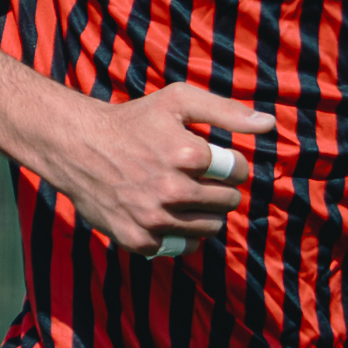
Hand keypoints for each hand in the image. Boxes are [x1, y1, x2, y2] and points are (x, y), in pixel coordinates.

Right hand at [35, 82, 274, 256]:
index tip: (214, 159)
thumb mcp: (178, 100)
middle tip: (199, 177)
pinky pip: (184, 246)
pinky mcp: (140, 240)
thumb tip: (269, 124)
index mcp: (186, 154)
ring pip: (211, 227)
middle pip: (228, 201)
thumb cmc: (133, 121)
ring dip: (207, 212)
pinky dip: (184, 233)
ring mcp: (155, 218)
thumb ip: (227, 110)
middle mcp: (172, 189)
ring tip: (187, 195)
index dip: (230, 164)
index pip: (238, 170)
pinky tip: (171, 214)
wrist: (77, 148)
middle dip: (220, 188)